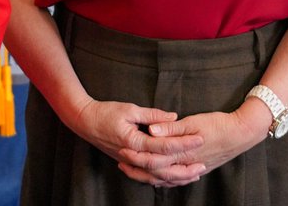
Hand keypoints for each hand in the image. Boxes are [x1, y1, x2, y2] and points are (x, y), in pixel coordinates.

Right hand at [69, 99, 205, 185]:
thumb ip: (152, 115)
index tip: (199, 138)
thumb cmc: (105, 112)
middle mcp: (132, 155)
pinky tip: (174, 177)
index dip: (183, 143)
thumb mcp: (129, 108)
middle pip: (162, 168)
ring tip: (194, 174)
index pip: (163, 146)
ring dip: (176, 177)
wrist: (84, 121)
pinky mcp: (128, 163)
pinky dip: (163, 179)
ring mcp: (129, 162)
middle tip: (203, 164)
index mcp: (133, 141)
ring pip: (156, 176)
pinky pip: (148, 176)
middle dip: (184, 167)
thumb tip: (173, 117)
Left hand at [120, 102, 267, 184]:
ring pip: (167, 178)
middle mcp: (187, 164)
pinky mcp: (199, 167)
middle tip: (121, 162)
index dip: (137, 156)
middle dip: (138, 169)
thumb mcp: (193, 121)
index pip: (154, 159)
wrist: (242, 133)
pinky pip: (178, 179)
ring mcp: (194, 168)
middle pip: (157, 172)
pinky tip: (159, 178)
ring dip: (149, 175)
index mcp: (182, 152)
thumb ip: (171, 128)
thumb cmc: (218, 124)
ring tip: (133, 170)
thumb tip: (151, 130)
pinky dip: (166, 180)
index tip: (122, 150)